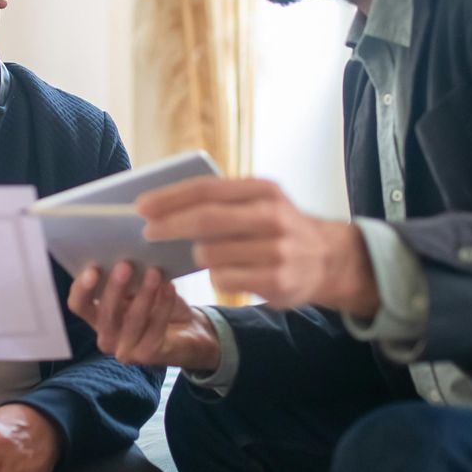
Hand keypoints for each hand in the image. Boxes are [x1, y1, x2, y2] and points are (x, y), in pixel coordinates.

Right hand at [67, 263, 220, 369]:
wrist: (188, 332)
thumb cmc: (157, 305)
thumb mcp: (138, 289)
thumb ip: (126, 278)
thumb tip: (123, 252)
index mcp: (97, 317)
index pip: (78, 306)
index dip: (82, 289)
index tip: (93, 269)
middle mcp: (106, 337)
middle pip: (105, 314)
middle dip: (114, 288)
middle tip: (125, 265)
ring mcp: (126, 350)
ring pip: (132, 321)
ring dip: (144, 294)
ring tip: (154, 272)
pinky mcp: (148, 356)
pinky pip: (155, 329)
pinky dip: (163, 305)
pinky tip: (169, 287)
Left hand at [139, 177, 380, 315]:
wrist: (330, 258)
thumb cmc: (280, 226)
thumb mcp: (261, 201)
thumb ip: (223, 200)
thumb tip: (164, 207)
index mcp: (264, 190)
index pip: (208, 190)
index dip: (171, 198)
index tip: (142, 205)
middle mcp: (272, 217)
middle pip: (206, 221)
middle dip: (171, 226)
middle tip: (147, 231)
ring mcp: (276, 251)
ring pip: (211, 255)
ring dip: (198, 256)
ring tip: (202, 254)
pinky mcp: (276, 281)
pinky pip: (225, 280)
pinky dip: (218, 277)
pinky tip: (227, 273)